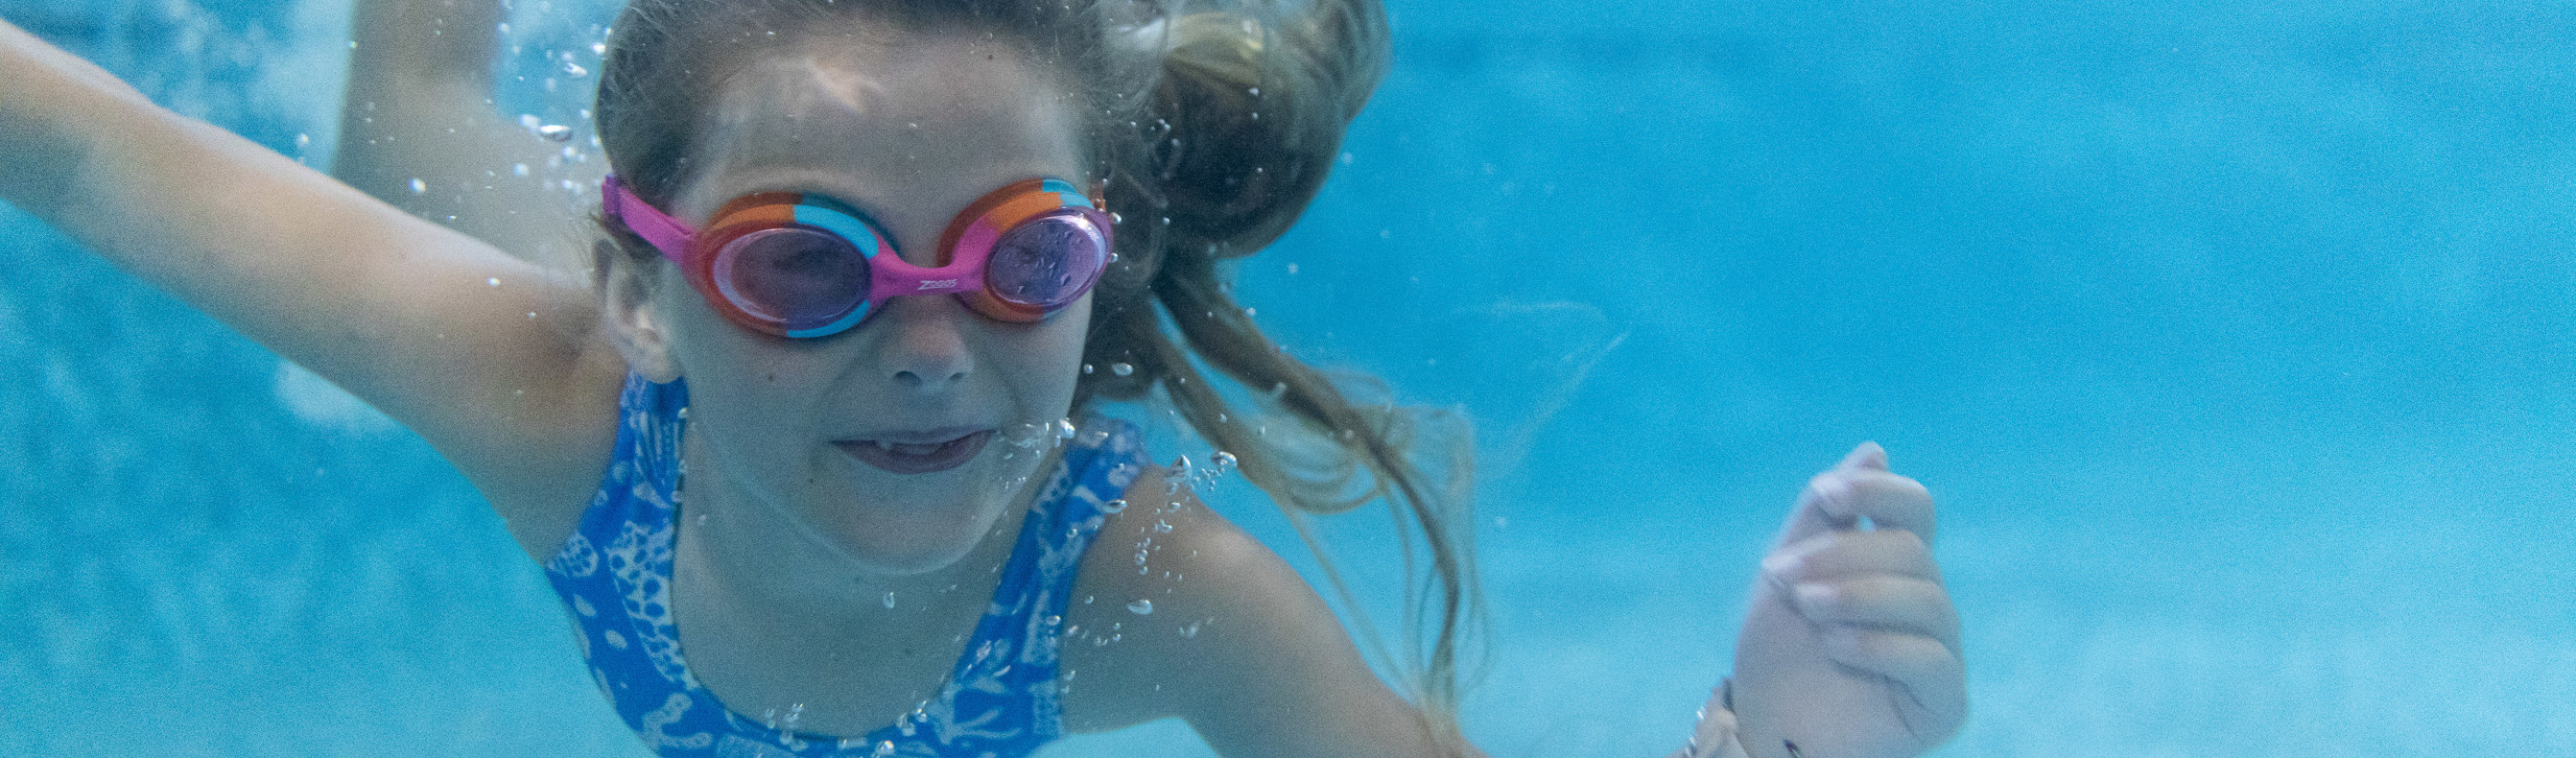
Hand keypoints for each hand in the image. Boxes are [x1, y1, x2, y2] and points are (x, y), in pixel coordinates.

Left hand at [1729, 443, 1963, 757]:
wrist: (1765, 725)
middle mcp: (1925, 602)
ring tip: (1806, 608)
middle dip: (1839, 554)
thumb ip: (1823, 516)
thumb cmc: (1779, 652)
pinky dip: (1877, 645)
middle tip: (1780, 575)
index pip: (1913, 509)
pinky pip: (1930, 658)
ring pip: (1926, 599)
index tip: (1825, 496)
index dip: (1876, 493)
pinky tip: (1835, 647)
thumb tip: (1874, 451)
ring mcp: (1940, 651)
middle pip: (1910, 550)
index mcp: (1893, 566)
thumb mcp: (1787, 572)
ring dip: (1855, 595)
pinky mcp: (1942, 701)